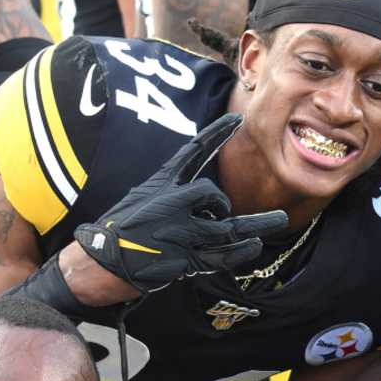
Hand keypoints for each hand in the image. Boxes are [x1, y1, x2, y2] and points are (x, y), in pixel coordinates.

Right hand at [73, 113, 288, 293]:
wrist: (102, 261)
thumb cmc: (124, 230)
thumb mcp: (145, 199)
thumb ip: (178, 197)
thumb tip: (213, 205)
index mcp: (161, 185)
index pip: (193, 153)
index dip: (216, 134)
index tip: (238, 119)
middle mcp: (171, 205)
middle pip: (212, 195)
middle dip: (221, 204)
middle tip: (220, 212)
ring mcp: (179, 233)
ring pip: (225, 227)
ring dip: (253, 226)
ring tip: (278, 220)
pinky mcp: (185, 259)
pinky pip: (223, 254)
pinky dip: (241, 250)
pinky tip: (255, 244)